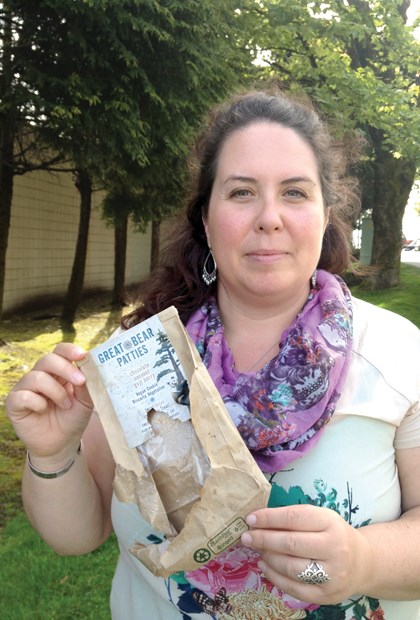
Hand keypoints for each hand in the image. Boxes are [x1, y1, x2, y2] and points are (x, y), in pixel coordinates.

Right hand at [5, 343, 92, 468]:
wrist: (61, 444)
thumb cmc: (73, 418)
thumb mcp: (86, 401)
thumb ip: (86, 384)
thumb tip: (87, 366)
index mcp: (58, 371)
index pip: (60, 351)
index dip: (69, 350)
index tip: (82, 355)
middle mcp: (40, 375)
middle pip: (47, 359)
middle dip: (65, 368)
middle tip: (80, 382)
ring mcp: (26, 388)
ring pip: (36, 377)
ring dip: (56, 392)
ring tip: (66, 405)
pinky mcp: (14, 403)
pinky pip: (23, 395)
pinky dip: (37, 403)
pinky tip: (44, 411)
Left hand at [241, 505, 370, 604]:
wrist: (362, 563)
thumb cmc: (333, 534)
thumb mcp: (320, 518)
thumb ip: (294, 518)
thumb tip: (259, 520)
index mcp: (331, 523)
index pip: (294, 518)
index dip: (269, 518)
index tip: (250, 518)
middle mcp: (334, 549)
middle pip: (291, 544)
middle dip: (263, 539)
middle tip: (246, 537)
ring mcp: (331, 574)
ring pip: (290, 567)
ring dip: (268, 558)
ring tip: (257, 551)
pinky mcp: (326, 595)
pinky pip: (294, 588)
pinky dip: (274, 577)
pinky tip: (264, 567)